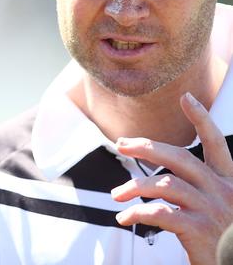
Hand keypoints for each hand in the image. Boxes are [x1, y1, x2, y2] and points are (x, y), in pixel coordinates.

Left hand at [111, 92, 232, 264]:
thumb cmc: (222, 241)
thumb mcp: (216, 208)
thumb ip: (196, 189)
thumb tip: (158, 178)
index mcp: (227, 182)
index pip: (216, 143)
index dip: (202, 119)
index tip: (186, 97)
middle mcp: (222, 191)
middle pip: (179, 158)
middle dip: (146, 147)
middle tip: (120, 144)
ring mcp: (212, 210)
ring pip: (165, 184)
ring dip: (135, 187)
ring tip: (116, 194)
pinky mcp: (199, 230)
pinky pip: (160, 213)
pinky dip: (137, 213)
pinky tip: (124, 218)